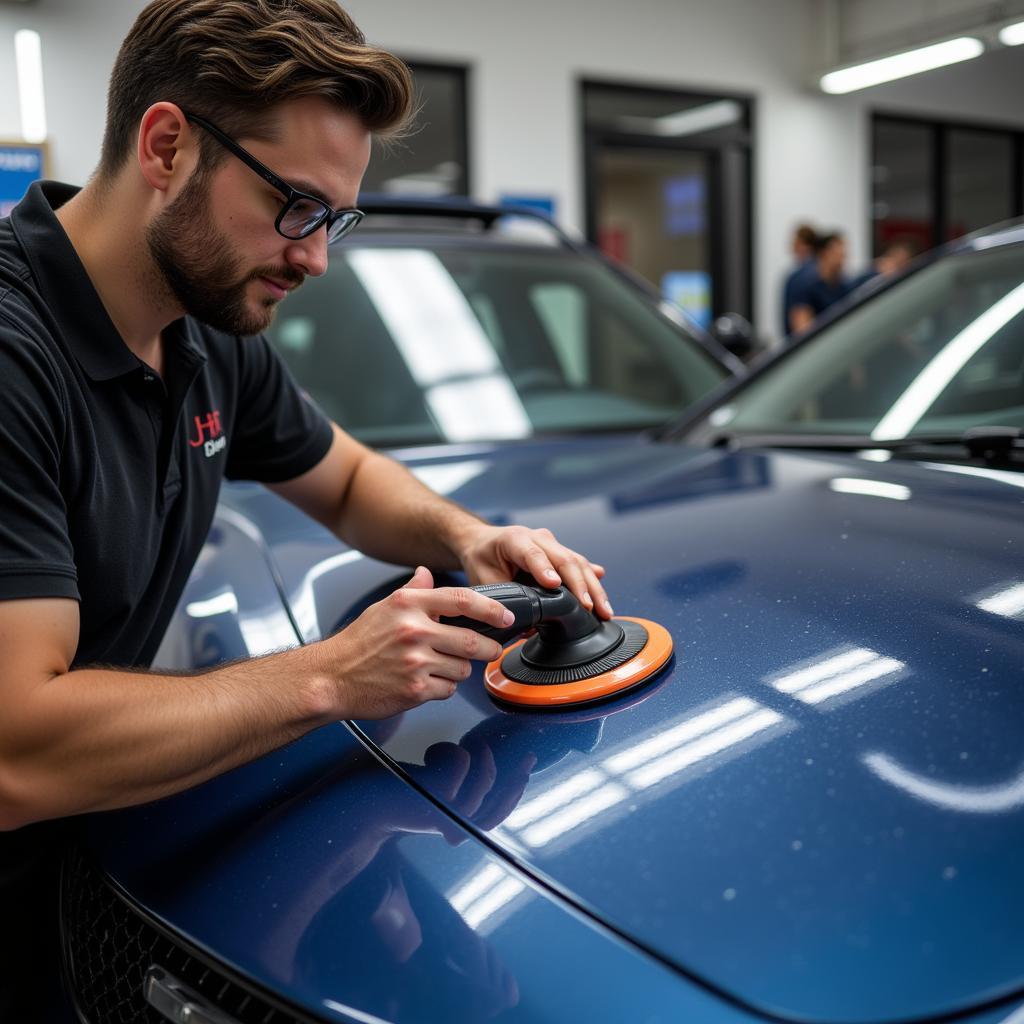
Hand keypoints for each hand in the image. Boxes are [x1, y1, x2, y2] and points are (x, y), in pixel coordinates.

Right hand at [318, 567, 508, 717]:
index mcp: (408, 604)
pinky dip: (441, 689)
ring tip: (437, 667)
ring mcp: (415, 661)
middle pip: (472, 640)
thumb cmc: (357, 643)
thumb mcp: (384, 607)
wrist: (330, 677)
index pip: (462, 600)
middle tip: (489, 649)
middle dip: (487, 648)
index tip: (506, 616)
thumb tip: (427, 573)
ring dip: (457, 671)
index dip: (491, 609)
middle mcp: (414, 630)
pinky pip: (447, 690)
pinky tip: (424, 682)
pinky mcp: (415, 689)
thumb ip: (413, 591)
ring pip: (462, 669)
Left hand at [458, 524, 611, 618]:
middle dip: (579, 584)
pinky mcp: (561, 552)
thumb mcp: (483, 578)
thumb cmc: (482, 558)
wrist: (483, 541)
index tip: (555, 585)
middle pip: (564, 558)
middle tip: (589, 608)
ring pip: (578, 562)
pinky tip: (603, 598)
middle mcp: (538, 537)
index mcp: (514, 539)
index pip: (533, 554)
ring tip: (604, 610)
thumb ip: (504, 598)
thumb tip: (528, 626)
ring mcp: (552, 543)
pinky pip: (580, 566)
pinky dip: (592, 582)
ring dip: (593, 587)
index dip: (544, 569)